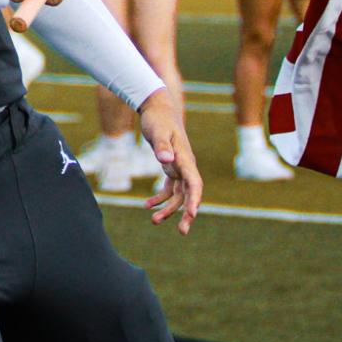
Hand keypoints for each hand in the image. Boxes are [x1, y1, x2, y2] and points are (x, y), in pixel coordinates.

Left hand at [138, 92, 201, 234]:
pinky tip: (147, 205)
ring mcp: (179, 168)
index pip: (194, 183)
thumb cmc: (158, 119)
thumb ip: (162, 146)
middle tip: (182, 232)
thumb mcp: (158, 131)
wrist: (157, 109)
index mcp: (185, 159)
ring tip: (154, 221)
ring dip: (169, 209)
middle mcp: (185, 166)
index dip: (194, 200)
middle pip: (190, 194)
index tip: (191, 214)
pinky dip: (160, 198)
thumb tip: (166, 160)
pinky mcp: (171, 168)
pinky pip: (169, 188)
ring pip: (179, 195)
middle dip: (187, 214)